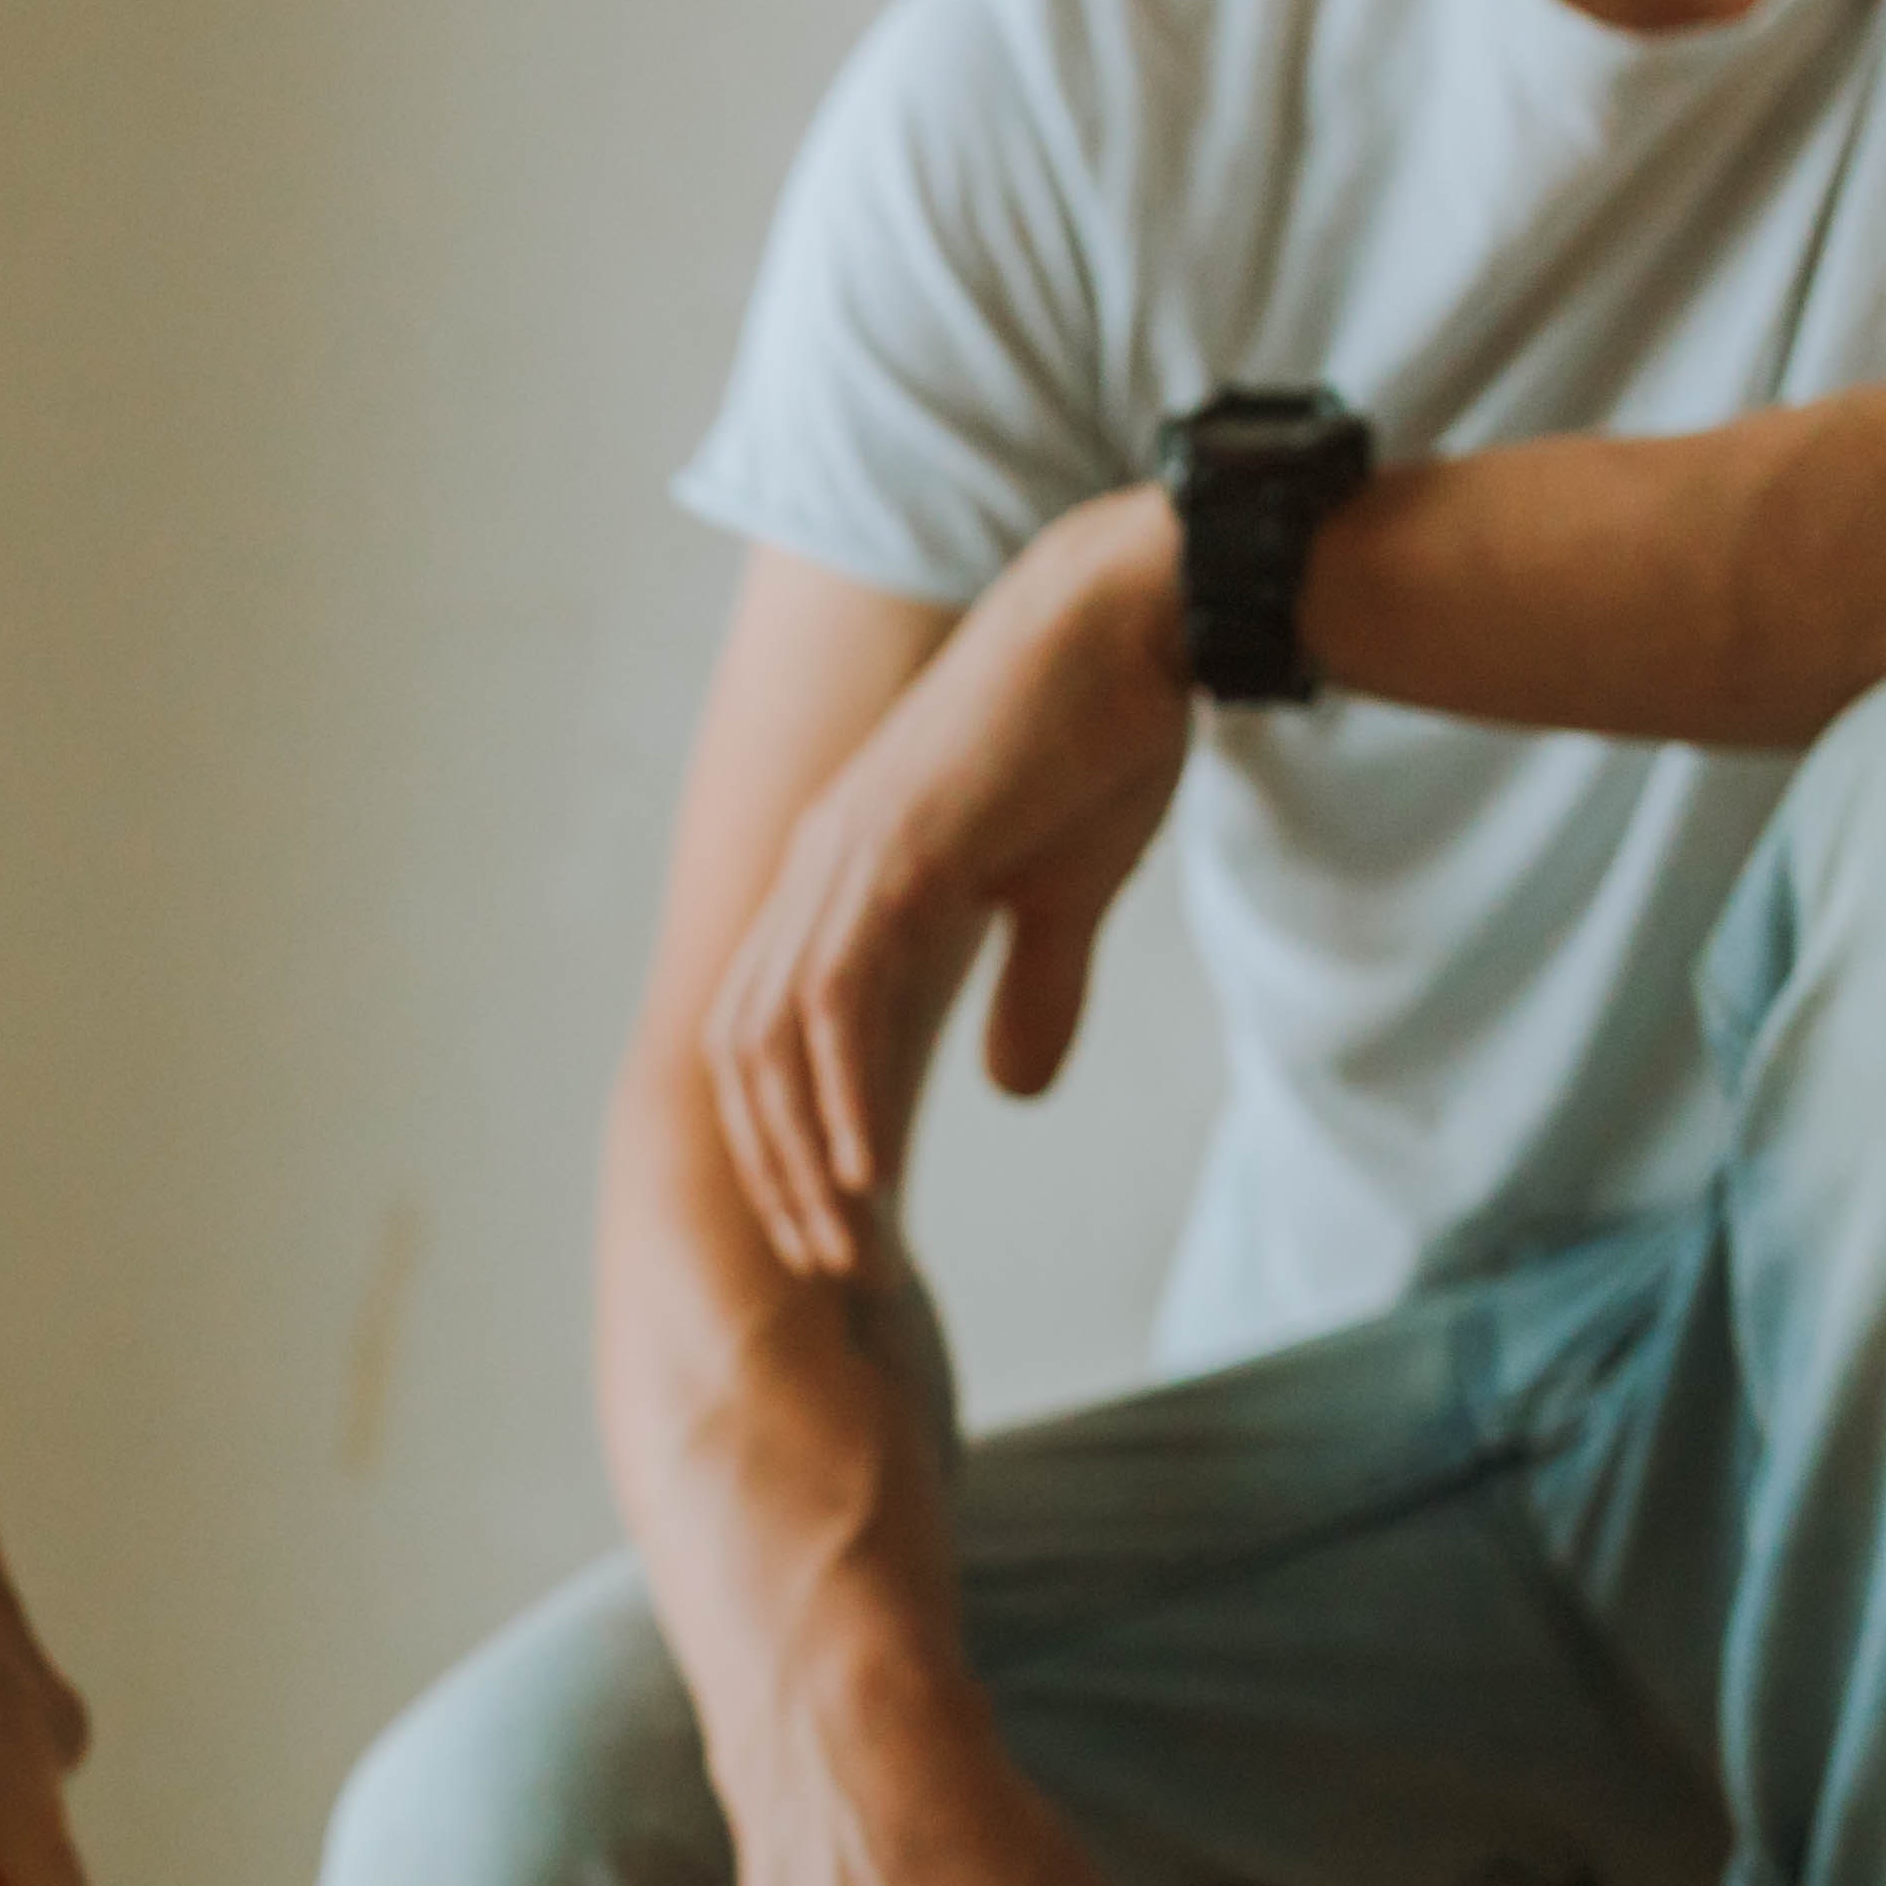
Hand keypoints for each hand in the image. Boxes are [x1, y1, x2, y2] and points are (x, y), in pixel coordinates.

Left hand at [701, 491, 1195, 1278]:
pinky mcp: (891, 851)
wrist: (1141, 618)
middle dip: (775, 1171)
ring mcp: (844, 857)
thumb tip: (1012, 1090)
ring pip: (774, 1039)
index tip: (836, 1224)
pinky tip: (867, 1173)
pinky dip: (839, 1094)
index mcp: (844, 878)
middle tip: (829, 1267)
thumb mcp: (1064, 893)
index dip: (786, 1136)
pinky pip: (835, 998)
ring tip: (843, 1244)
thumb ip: (1033, 990)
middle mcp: (818, 868)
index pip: (769, 1032)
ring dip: (802, 1156)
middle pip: (743, 1052)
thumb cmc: (1106, 735)